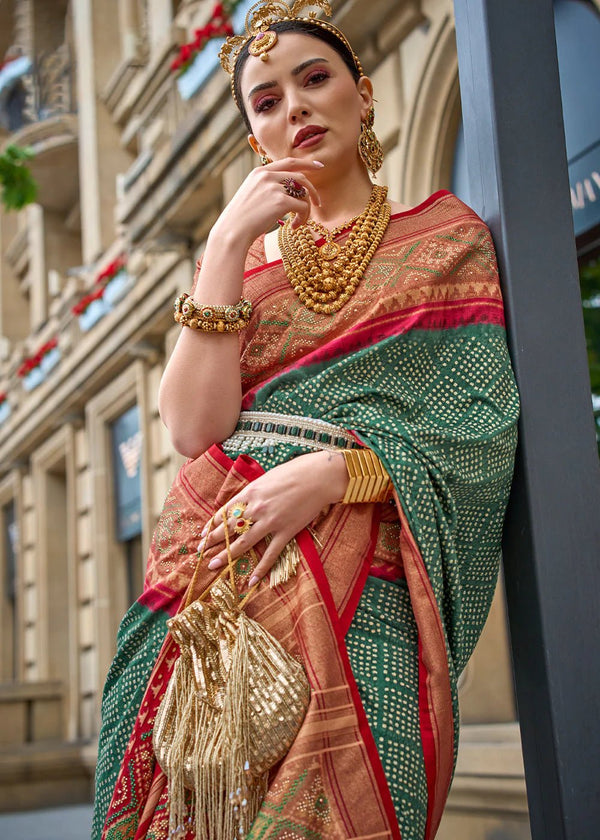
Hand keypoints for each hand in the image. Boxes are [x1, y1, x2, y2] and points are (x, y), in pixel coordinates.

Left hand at [198, 450, 346, 585]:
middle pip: (228, 528)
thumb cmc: (294, 471)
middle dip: (211, 541)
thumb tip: (243, 502)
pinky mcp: (286, 532)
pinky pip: (271, 554)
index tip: (203, 533)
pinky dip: (261, 568)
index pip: (224, 512)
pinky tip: (251, 580)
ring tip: (213, 565)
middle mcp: (256, 508)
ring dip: (226, 556)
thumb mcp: (266, 477)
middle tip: (199, 552)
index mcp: (249, 492)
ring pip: (243, 543)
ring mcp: (270, 522)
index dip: (212, 524)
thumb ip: (253, 492)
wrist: (318, 477)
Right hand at [210, 158, 322, 251]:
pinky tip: (294, 227)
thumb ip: (267, 187)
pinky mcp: (281, 201)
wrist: (232, 231)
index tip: (319, 166)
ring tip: (299, 222)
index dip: (307, 163)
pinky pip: (303, 207)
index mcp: (260, 172)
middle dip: (313, 190)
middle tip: (318, 203)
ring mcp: (274, 187)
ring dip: (306, 209)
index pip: (289, 161)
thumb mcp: (251, 194)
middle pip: (301, 177)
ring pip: (303, 193)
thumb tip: (290, 190)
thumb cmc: (241, 219)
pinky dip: (303, 218)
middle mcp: (267, 176)